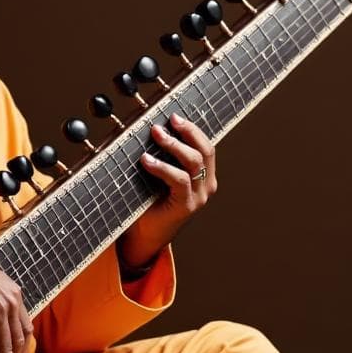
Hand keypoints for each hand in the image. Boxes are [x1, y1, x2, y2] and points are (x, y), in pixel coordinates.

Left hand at [120, 114, 216, 268]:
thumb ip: (164, 157)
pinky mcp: (186, 206)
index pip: (206, 147)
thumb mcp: (160, 175)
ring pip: (194, 162)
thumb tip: (152, 128)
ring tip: (156, 133)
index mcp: (204, 176)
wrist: (145, 236)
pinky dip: (162, 167)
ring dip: (174, 145)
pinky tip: (146, 160)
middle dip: (188, 131)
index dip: (194, 129)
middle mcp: (206, 185)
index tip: (175, 116)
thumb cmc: (149, 202)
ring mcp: (199, 196)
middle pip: (205, 151)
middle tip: (169, 121)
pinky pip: (178, 180)